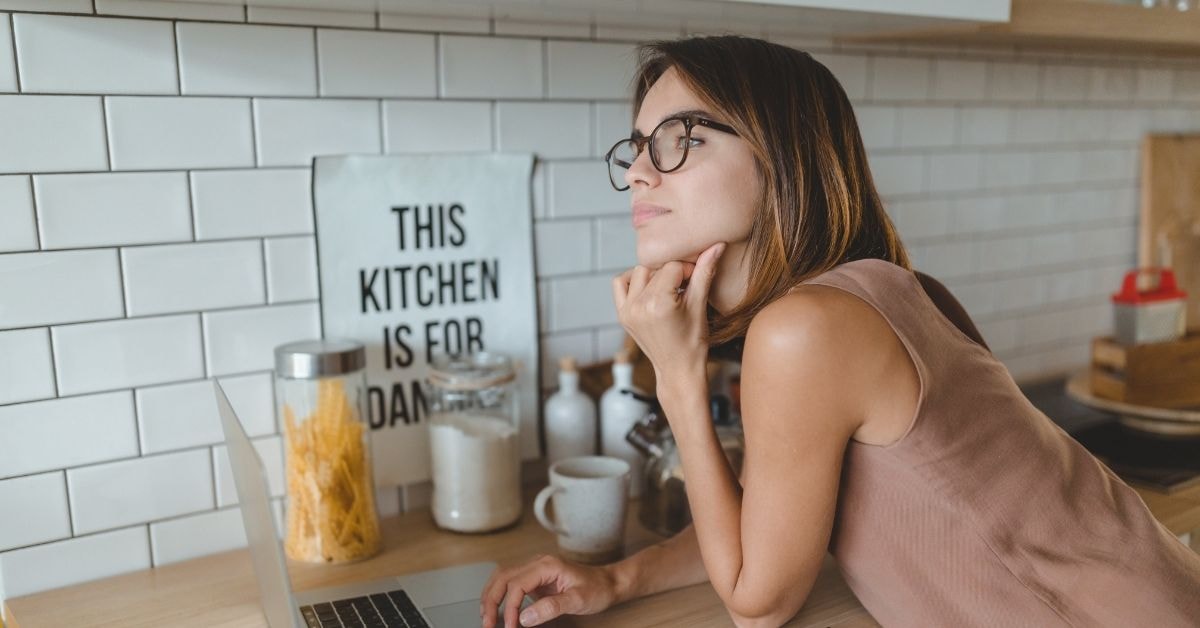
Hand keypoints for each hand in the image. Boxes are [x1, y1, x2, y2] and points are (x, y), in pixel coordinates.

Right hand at [479, 554, 620, 627]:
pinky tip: (496, 609)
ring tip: (486, 618)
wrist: (609, 583)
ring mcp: (534, 569)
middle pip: (502, 578)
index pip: (517, 584)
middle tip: (488, 624)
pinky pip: (510, 583)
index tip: (510, 626)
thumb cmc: (597, 588)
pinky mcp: (534, 578)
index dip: (509, 607)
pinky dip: (499, 595)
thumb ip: (551, 608)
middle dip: (491, 601)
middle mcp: (537, 563)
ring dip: (491, 596)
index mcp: (547, 565)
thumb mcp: (577, 600)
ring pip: (502, 578)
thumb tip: (525, 618)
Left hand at [611, 242, 726, 385]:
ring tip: (669, 290)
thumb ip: (705, 272)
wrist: (678, 370)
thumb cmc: (693, 343)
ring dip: (654, 275)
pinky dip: (633, 281)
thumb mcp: (700, 306)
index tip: (696, 282)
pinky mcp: (622, 314)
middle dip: (672, 272)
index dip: (688, 270)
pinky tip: (649, 290)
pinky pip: (620, 284)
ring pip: (639, 272)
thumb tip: (717, 245)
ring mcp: (627, 311)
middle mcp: (638, 305)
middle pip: (656, 267)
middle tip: (685, 287)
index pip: (673, 266)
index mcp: (658, 303)